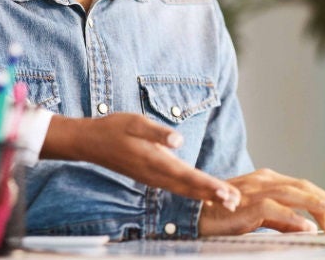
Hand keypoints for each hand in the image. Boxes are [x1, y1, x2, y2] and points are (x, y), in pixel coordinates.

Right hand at [42, 114, 240, 211]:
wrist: (89, 142)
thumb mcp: (134, 122)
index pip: (186, 175)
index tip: (225, 192)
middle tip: (235, 202)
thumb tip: (178, 140)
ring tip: (226, 201)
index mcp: (153, 160)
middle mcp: (154, 174)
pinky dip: (192, 192)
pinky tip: (203, 194)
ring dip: (205, 196)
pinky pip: (176, 188)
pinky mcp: (150, 177)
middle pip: (189, 188)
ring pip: (183, 190)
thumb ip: (157, 131)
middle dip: (213, 195)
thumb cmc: (113, 128)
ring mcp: (152, 178)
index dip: (207, 184)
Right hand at [196, 168, 324, 234]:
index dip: (321, 197)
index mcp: (266, 181)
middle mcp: (262, 181)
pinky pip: (275, 210)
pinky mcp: (247, 205)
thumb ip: (281, 220)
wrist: (194, 215)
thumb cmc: (223, 214)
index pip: (301, 186)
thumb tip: (307, 226)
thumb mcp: (258, 215)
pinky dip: (293, 218)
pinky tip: (308, 227)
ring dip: (315, 203)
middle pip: (301, 186)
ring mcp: (255, 191)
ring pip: (292, 193)